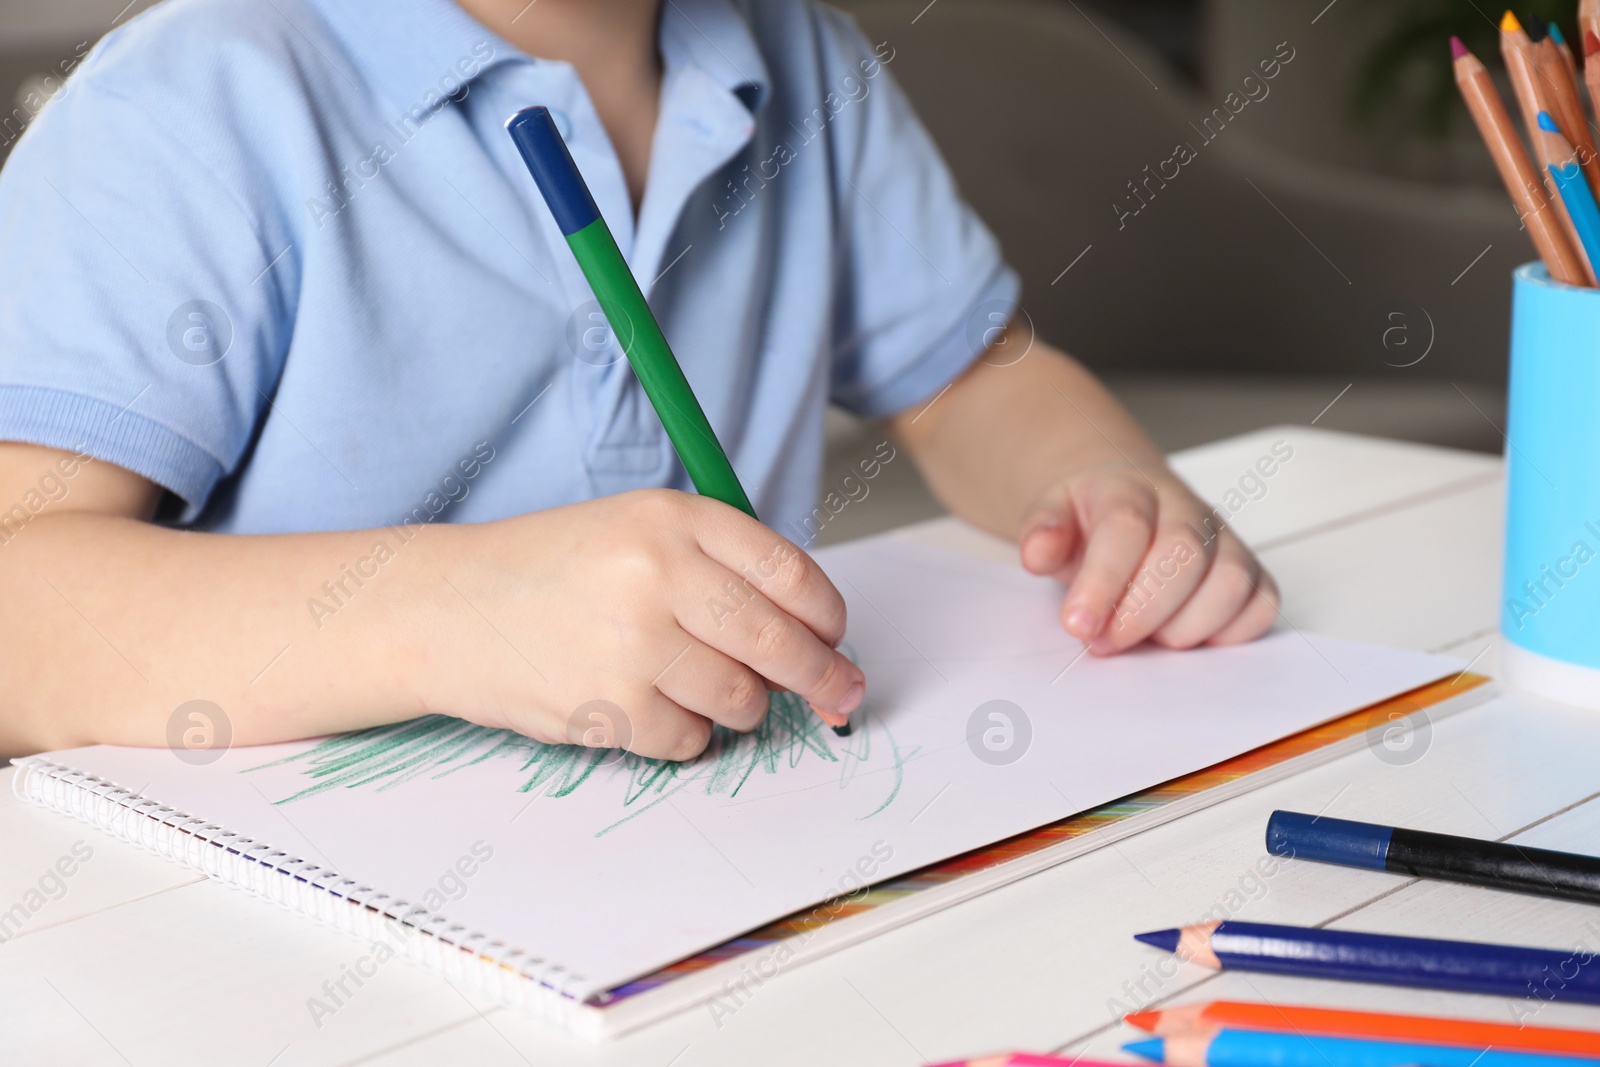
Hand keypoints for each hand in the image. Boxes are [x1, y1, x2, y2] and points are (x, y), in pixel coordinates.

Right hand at [415, 490, 863, 760]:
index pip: (792, 574)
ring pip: (743, 699)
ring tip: (700, 686)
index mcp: (675, 519)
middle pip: (782, 643)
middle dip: (822, 678)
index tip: (836, 638)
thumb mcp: (636, 529)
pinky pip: (691, 738)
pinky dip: (685, 733)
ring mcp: (636, 644)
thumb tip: (810, 635)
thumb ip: (719, 567)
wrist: (449, 608)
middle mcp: (660, 574)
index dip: (828, 617)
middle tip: (840, 695)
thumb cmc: (550, 570)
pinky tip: (647, 704)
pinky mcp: (613, 706)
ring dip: (741, 706)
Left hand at [1017, 463, 1278, 654]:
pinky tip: (1186, 639)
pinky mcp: (1251, 571)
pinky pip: (1262, 603)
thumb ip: (1043, 532)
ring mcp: (1225, 539)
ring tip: (1144, 643)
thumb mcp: (1051, 516)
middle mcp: (1187, 509)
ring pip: (1231, 581)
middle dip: (1142, 612)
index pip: (1127, 527)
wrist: (1125, 503)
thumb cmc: (1090, 521)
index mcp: (1131, 489)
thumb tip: (1037, 553)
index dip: (1103, 582)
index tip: (1077, 626)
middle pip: (1185, 555)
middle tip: (1104, 644)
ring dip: (1185, 627)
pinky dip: (1230, 633)